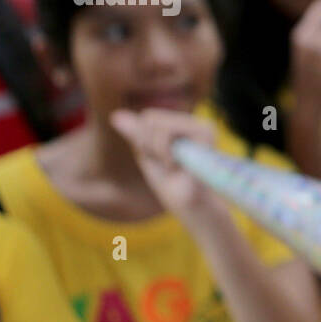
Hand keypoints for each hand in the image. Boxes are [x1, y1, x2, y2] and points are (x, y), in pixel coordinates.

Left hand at [110, 108, 227, 224]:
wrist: (190, 206)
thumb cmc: (171, 186)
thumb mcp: (148, 156)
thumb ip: (136, 134)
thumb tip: (115, 115)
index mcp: (185, 125)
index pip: (149, 117)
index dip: (144, 140)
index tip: (159, 160)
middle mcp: (196, 123)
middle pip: (150, 116)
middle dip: (148, 143)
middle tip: (166, 164)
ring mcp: (203, 127)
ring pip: (155, 122)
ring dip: (156, 149)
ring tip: (174, 165)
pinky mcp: (205, 133)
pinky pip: (165, 132)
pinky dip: (163, 152)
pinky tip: (177, 166)